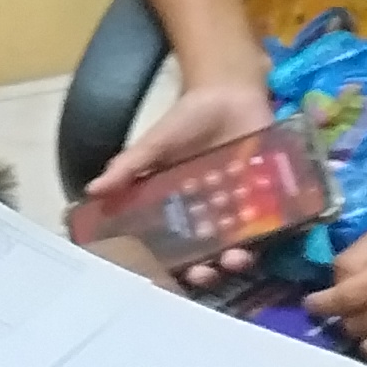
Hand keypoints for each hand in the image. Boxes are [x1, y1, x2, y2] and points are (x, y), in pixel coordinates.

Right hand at [78, 78, 275, 289]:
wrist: (228, 90)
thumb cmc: (187, 119)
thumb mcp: (156, 143)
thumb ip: (130, 166)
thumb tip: (91, 190)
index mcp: (183, 208)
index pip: (180, 247)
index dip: (180, 266)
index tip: (178, 275)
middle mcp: (213, 213)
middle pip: (214, 252)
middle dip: (213, 268)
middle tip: (211, 271)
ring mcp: (243, 205)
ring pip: (244, 242)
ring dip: (242, 256)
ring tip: (238, 257)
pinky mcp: (270, 193)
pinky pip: (274, 218)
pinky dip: (274, 231)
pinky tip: (268, 238)